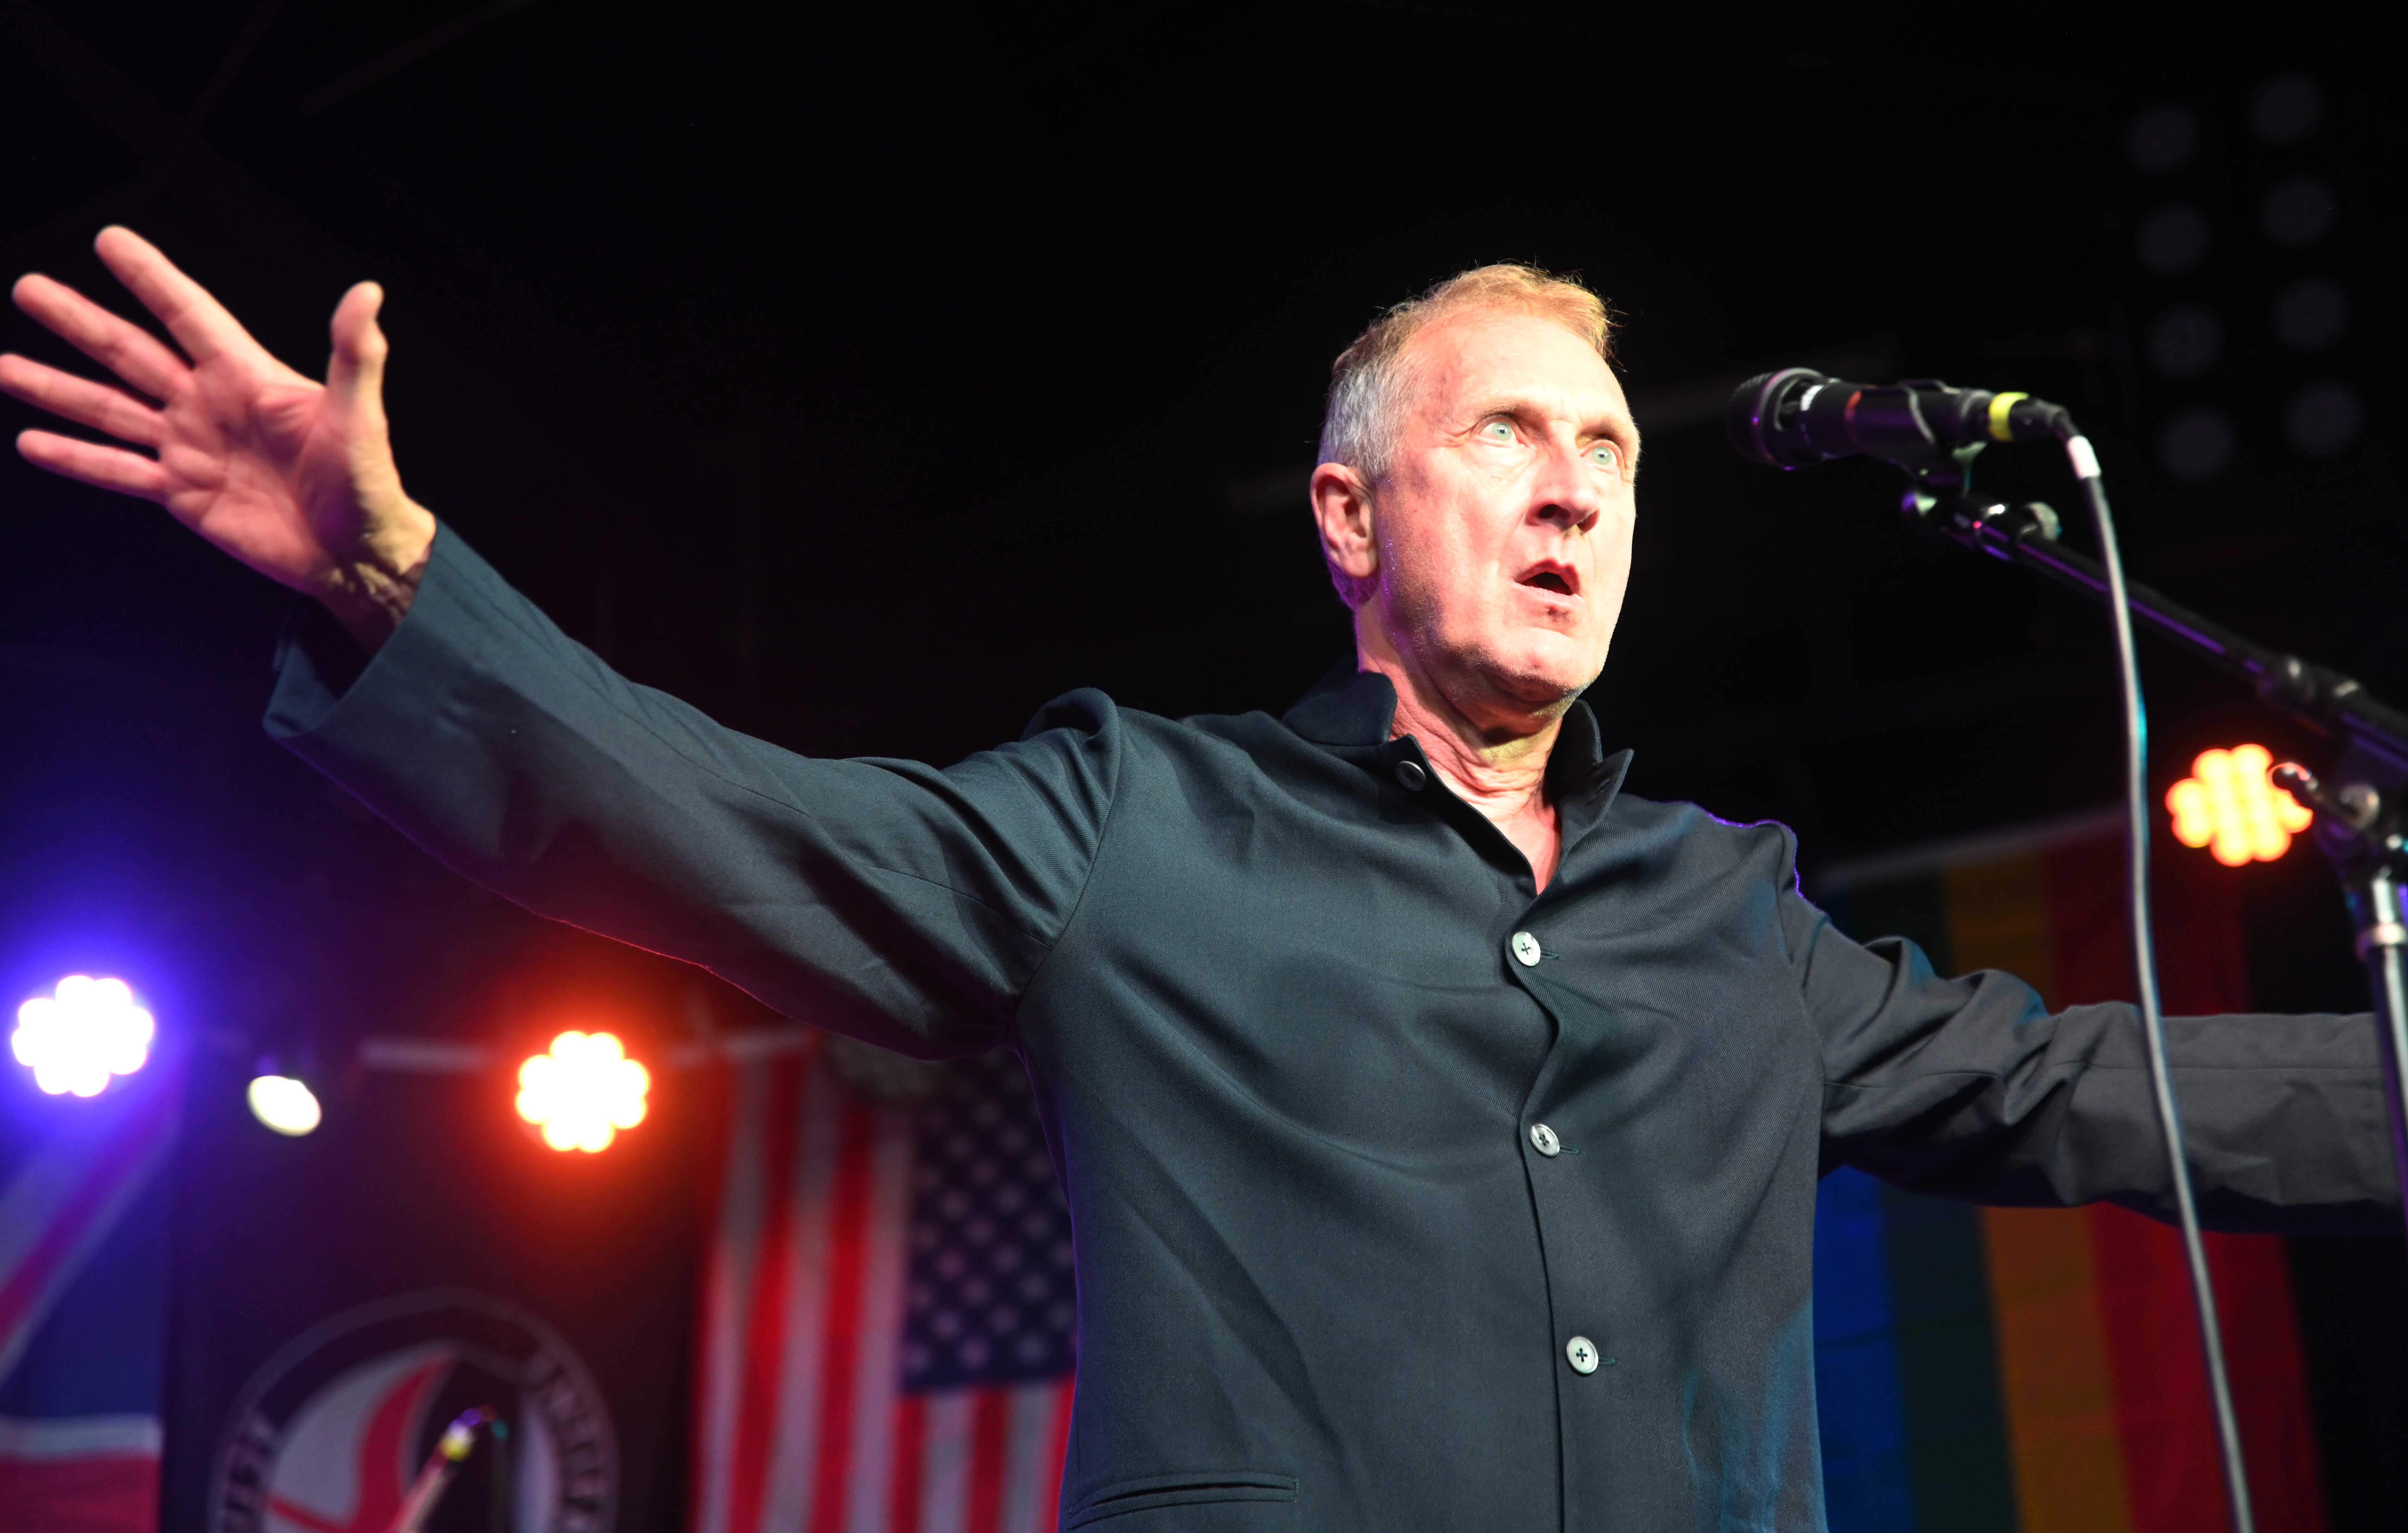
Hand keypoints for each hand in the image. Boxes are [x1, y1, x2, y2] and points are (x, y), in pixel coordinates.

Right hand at [1, 227, 435, 647]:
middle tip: (28, 288)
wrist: (359, 555)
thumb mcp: (361, 415)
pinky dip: (76, 458)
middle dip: (80, 321)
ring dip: (57, 387)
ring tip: (4, 364)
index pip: (189, 313)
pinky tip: (32, 441)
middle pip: (131, 352)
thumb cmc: (369, 483)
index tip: (110, 240)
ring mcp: (191, 448)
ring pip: (110, 408)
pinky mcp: (183, 494)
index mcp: (249, 377)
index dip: (151, 277)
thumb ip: (355, 354)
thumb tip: (368, 293)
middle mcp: (210, 405)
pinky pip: (118, 471)